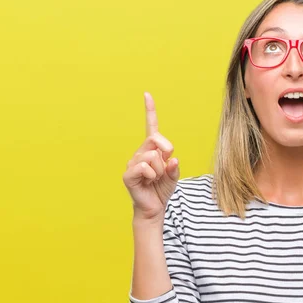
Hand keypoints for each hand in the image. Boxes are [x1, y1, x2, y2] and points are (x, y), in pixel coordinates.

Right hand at [123, 92, 179, 221]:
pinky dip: (152, 175)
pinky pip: (144, 167)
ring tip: (155, 179)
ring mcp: (132, 162)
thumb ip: (174, 166)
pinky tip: (148, 182)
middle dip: (166, 155)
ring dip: (159, 171)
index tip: (147, 94)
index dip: (149, 111)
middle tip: (164, 171)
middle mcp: (140, 152)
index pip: (151, 127)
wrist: (153, 208)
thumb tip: (172, 159)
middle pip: (157, 140)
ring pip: (153, 156)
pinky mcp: (128, 174)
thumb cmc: (162, 190)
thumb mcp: (173, 176)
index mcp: (151, 149)